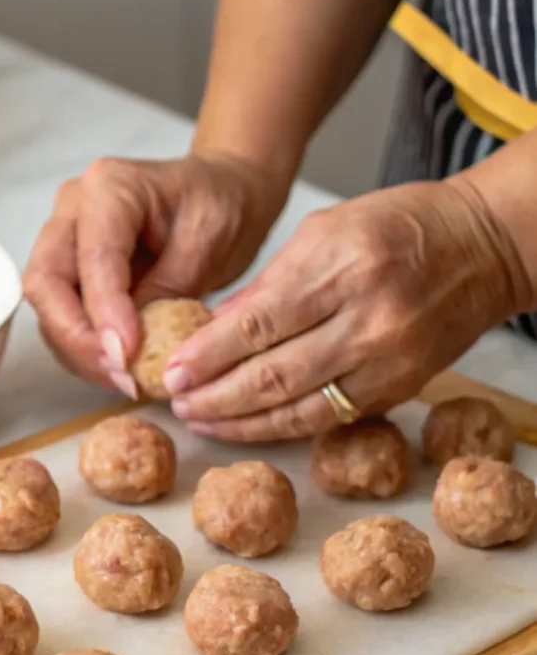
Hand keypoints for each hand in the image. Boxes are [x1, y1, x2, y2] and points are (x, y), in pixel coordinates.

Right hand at [22, 152, 288, 394]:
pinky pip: (63, 317)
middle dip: (78, 338)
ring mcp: (66, 240)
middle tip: (121, 374)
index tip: (126, 355)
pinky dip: (86, 350)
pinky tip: (121, 369)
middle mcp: (73, 210)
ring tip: (126, 379)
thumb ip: (165, 291)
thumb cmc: (220, 206)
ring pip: (48, 307)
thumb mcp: (207, 243)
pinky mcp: (71, 272)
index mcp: (109, 187)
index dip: (104, 311)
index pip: (92, 257)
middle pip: (46, 283)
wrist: (225, 194)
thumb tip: (128, 348)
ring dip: (80, 351)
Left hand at [166, 177, 528, 439]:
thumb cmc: (398, 227)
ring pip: (298, 408)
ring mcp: (387, 361)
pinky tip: (247, 427)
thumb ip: (269, 283)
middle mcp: (367, 320)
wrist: (482, 248)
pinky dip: (282, 427)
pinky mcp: (398, 389)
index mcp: (342, 267)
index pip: (259, 324)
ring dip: (240, 422)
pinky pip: (328, 418)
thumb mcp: (325, 230)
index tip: (171, 371)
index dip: (208, 355)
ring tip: (199, 421)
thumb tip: (215, 329)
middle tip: (175, 402)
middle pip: (273, 374)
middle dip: (214, 395)